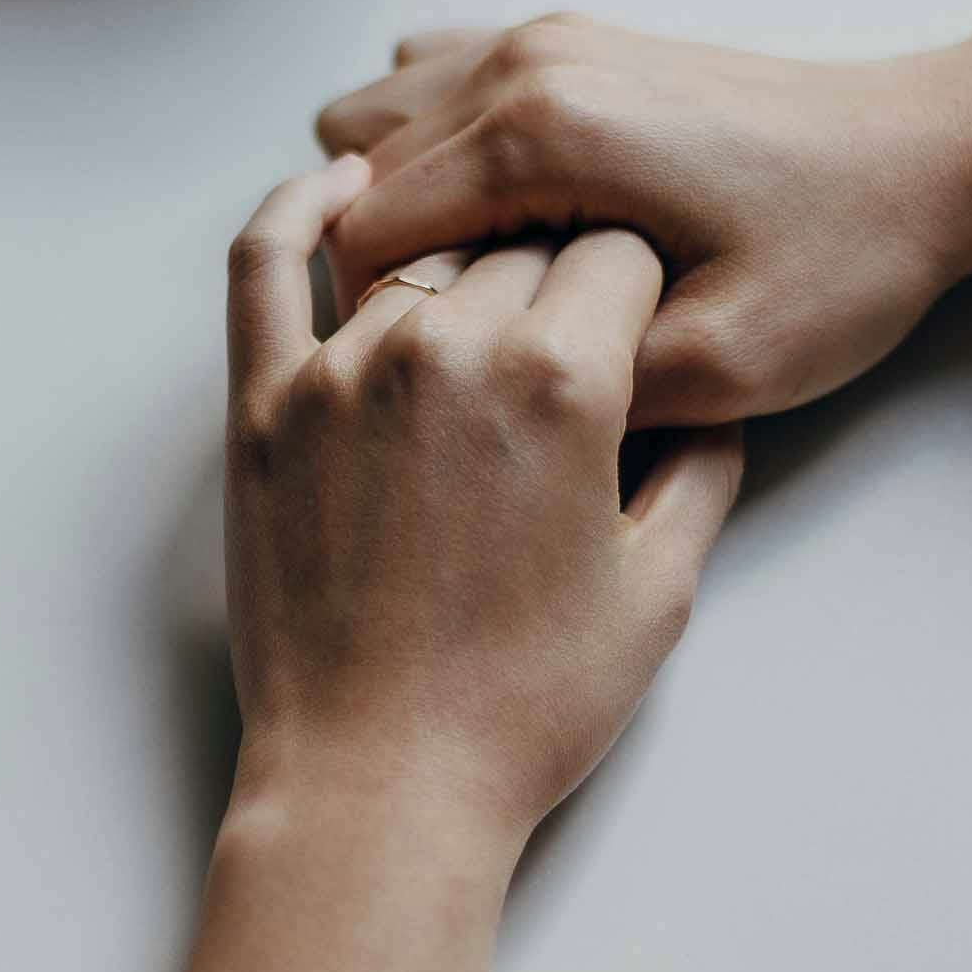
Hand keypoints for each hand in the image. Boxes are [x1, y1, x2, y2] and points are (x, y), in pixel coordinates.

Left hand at [188, 157, 742, 971]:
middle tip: (568, 329)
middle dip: (558, 276)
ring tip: (490, 290)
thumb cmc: (522, 703)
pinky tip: (342, 188)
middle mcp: (446, 345)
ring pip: (418, 253)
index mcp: (560, 378)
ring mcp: (340, 367)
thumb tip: (709, 400)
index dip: (639, 281)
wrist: (380, 784)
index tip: (636, 313)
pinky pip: (263, 264)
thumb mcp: (660, 589)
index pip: (616, 252)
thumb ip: (701, 468)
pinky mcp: (261, 403)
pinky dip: (296, 209)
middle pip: (520, 244)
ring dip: (463, 263)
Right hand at [317, 4, 971, 425]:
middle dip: (390, 268)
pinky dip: (436, 149)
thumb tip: (472, 399)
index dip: (383, 326)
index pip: (361, 233)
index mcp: (539, 136)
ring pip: (381, 124)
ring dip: (405, 204)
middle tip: (482, 337)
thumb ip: (573, 388)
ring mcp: (543, 38)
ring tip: (490, 276)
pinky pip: (435, 84)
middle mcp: (522, 64)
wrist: (935, 153)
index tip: (452, 376)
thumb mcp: (720, 368)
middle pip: (358, 175)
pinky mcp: (570, 41)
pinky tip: (505, 211)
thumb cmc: (841, 257)